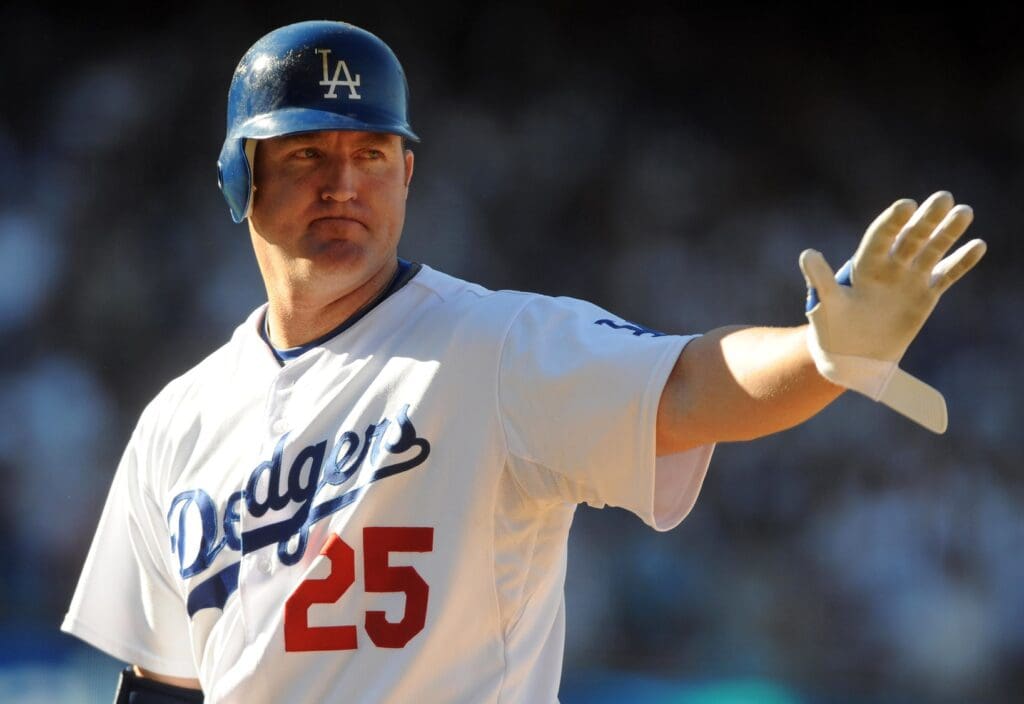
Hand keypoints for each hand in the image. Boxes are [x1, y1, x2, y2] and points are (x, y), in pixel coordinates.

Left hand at [799, 191, 986, 431]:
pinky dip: (961, 262)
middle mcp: (889, 266)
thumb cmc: (831, 329)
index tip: (906, 205)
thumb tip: (807, 254)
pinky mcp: (925, 295)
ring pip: (932, 250)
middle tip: (943, 198)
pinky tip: (978, 245)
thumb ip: (819, 280)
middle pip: (910, 237)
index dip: (892, 222)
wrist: (850, 355)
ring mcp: (909, 279)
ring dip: (947, 232)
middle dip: (926, 219)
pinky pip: (946, 275)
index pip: (880, 238)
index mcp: (864, 265)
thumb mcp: (824, 305)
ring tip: (965, 211)